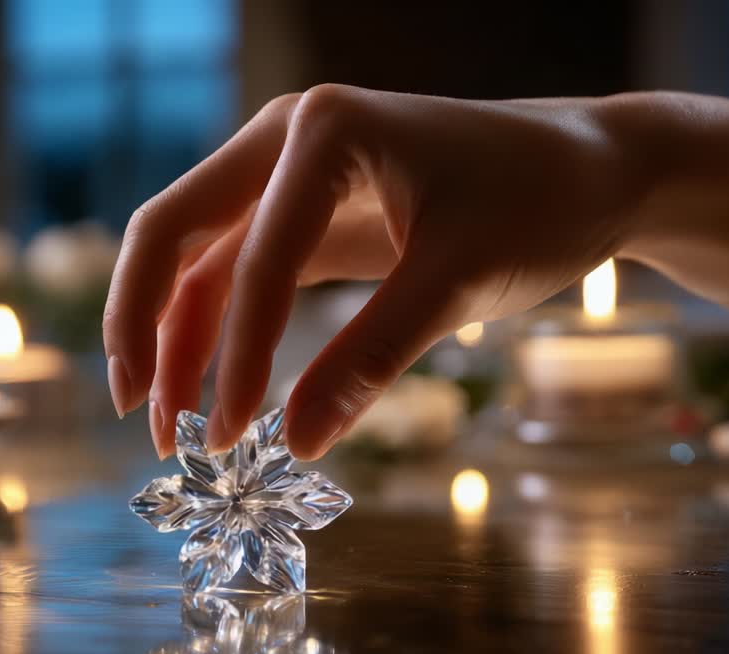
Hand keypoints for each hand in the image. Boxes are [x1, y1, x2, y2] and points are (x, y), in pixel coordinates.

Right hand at [104, 84, 650, 459]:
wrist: (592, 170)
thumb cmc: (539, 204)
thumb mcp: (460, 282)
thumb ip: (373, 357)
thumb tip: (300, 445)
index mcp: (321, 132)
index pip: (254, 255)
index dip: (237, 352)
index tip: (235, 435)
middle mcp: (284, 140)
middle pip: (172, 230)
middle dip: (144, 324)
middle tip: (136, 414)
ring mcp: (288, 175)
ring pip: (197, 258)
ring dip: (173, 337)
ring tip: (173, 428)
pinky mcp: (304, 214)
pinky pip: (237, 272)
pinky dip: (217, 331)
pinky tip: (213, 391)